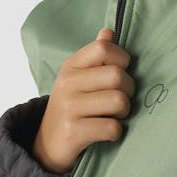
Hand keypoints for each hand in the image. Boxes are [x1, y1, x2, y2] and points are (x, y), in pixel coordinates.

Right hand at [33, 28, 135, 173]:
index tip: (119, 73)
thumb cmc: (72, 107)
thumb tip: (108, 31)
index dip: (122, 60)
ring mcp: (69, 107)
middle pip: (118, 76)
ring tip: (114, 115)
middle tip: (120, 100)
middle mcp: (67, 83)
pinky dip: (115, 132)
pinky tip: (107, 132)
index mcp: (71, 66)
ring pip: (119, 101)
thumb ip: (96, 55)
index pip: (104, 48)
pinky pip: (112, 128)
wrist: (48, 145)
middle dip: (128, 90)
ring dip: (124, 112)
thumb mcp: (78, 78)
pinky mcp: (73, 132)